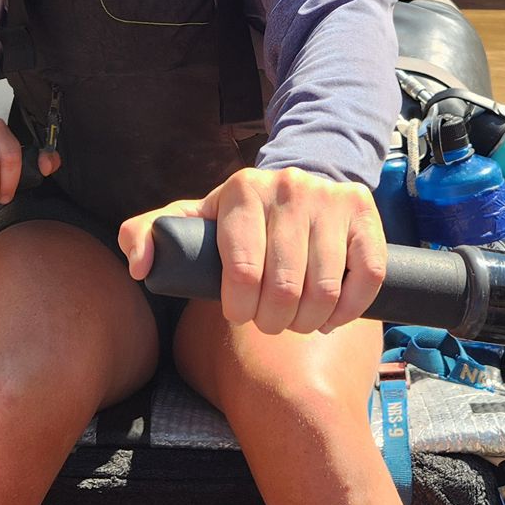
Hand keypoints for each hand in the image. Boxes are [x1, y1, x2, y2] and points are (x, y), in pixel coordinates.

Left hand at [118, 166, 384, 333]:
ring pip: (325, 288)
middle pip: (284, 288)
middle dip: (273, 321)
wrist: (299, 183)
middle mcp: (289, 188)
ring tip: (297, 320)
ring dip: (309, 321)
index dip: (240, 309)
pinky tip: (331, 315)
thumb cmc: (241, 217)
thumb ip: (150, 234)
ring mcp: (331, 199)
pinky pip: (366, 276)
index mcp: (242, 190)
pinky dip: (348, 308)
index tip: (239, 314)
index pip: (242, 272)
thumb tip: (139, 266)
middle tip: (269, 322)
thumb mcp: (193, 219)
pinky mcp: (365, 214)